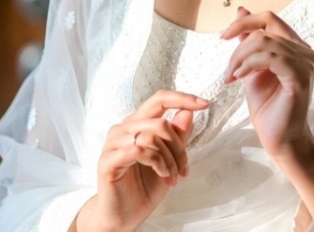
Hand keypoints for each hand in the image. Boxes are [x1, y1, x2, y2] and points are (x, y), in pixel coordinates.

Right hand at [75, 90, 207, 231]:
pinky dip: (157, 163)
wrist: (124, 215)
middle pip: (160, 121)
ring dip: (169, 160)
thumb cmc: (144, 186)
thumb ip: (177, 136)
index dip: (182, 98)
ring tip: (172, 178)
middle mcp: (123, 129)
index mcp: (138, 124)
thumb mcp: (169, 160)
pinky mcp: (108, 161)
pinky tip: (162, 175)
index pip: (159, 100)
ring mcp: (113, 144)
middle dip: (179, 146)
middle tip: (183, 169)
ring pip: (151, 137)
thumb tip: (188, 112)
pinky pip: (139, 150)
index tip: (205, 103)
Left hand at [220, 7, 313, 162]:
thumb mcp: (251, 67)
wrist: (279, 139)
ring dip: (240, 58)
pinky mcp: (300, 77)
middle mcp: (305, 51)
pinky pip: (271, 58)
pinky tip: (239, 78)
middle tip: (227, 70)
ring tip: (231, 77)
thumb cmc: (268, 106)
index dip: (245, 21)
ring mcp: (306, 64)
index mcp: (295, 46)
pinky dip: (250, 64)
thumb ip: (249, 40)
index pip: (270, 18)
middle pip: (265, 27)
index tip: (223, 36)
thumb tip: (241, 10)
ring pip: (265, 42)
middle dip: (238, 45)